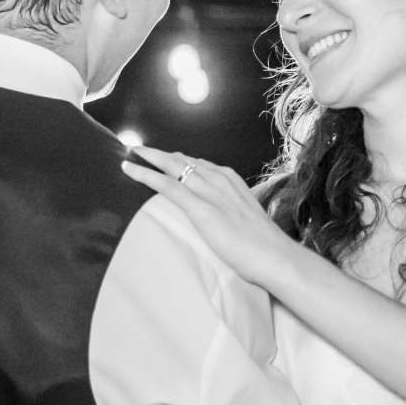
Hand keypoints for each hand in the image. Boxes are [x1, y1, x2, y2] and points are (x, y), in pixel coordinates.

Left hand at [121, 145, 296, 290]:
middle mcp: (220, 180)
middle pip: (182, 160)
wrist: (276, 257)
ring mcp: (210, 192)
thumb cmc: (264, 247)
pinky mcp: (201, 208)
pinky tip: (130, 170)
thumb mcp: (244, 221)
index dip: (178, 160)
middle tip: (137, 148)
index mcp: (231, 181)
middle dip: (158, 153)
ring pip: (172, 166)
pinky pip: (166, 185)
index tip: (163, 156)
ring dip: (148, 158)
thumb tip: (220, 220)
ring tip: (129, 153)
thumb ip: (230, 215)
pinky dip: (145, 175)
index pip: (199, 164)